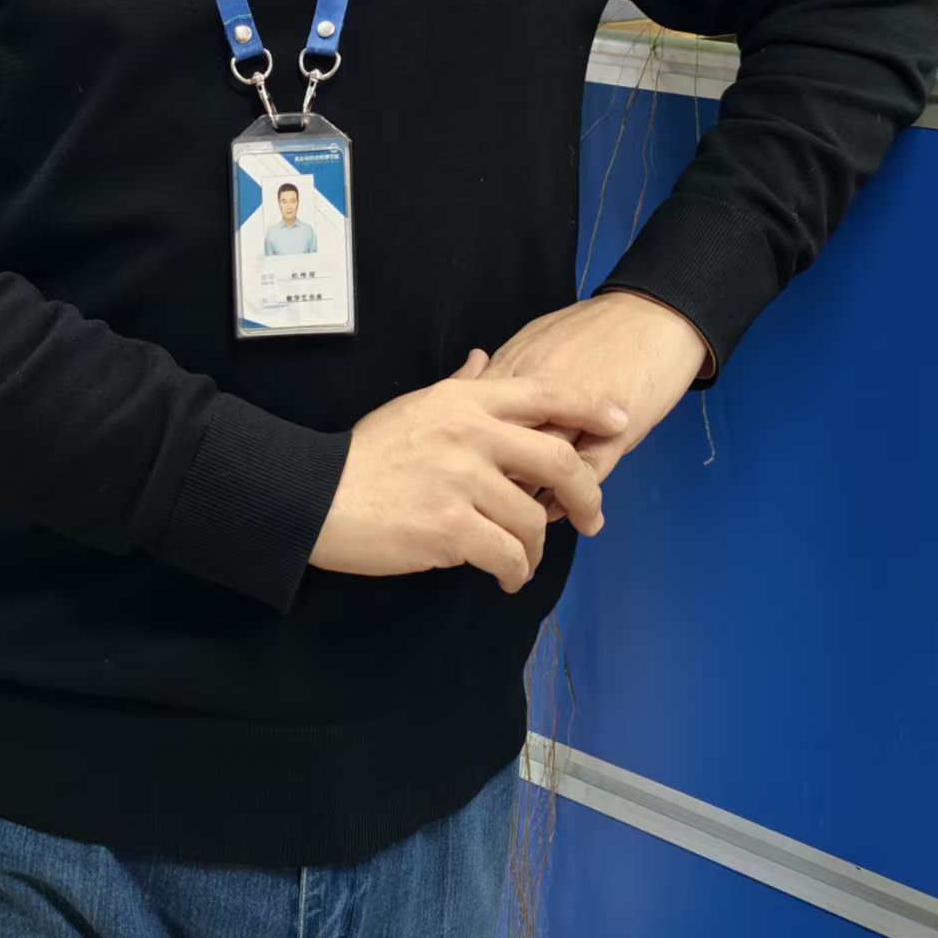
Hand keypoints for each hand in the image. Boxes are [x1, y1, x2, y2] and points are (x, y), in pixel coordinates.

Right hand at [308, 350, 629, 593]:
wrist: (317, 496)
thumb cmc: (367, 454)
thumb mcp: (415, 406)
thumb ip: (459, 385)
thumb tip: (485, 360)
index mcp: (464, 400)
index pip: (544, 393)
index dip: (591, 405)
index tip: (620, 421)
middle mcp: (470, 433)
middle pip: (558, 458)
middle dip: (586, 492)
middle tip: (591, 517)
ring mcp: (462, 481)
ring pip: (534, 517)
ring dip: (538, 545)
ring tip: (525, 559)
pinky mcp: (452, 527)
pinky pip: (508, 554)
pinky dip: (515, 570)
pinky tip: (507, 576)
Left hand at [481, 292, 709, 527]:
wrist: (656, 314)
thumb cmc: (598, 326)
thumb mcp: (541, 338)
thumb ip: (507, 370)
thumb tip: (476, 384)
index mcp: (517, 365)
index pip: (477, 420)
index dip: (472, 455)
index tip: (470, 478)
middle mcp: (540, 390)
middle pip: (502, 448)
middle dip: (495, 486)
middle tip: (493, 512)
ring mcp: (579, 410)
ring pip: (542, 469)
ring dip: (533, 504)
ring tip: (529, 525)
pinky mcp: (616, 430)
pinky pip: (584, 475)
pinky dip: (572, 501)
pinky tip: (568, 513)